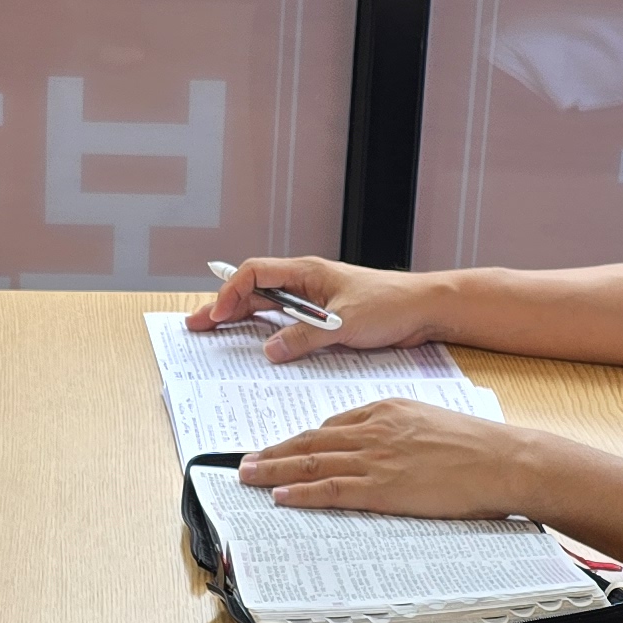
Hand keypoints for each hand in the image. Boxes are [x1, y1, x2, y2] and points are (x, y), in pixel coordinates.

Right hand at [190, 254, 444, 363]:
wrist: (425, 308)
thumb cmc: (392, 304)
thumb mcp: (345, 324)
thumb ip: (305, 337)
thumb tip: (269, 350)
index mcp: (307, 272)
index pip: (255, 274)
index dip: (230, 293)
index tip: (216, 315)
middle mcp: (307, 283)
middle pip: (254, 290)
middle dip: (224, 306)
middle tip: (197, 325)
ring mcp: (315, 299)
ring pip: (269, 306)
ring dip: (243, 318)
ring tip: (216, 333)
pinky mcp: (326, 317)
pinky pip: (289, 322)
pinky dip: (269, 331)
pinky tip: (259, 345)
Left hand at [237, 400, 539, 517]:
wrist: (503, 459)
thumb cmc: (476, 446)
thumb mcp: (429, 423)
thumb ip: (398, 431)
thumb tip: (380, 448)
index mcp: (386, 410)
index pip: (331, 426)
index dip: (300, 440)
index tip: (281, 448)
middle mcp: (374, 430)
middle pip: (311, 441)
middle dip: (274, 452)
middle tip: (245, 461)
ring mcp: (377, 458)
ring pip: (313, 464)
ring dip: (275, 470)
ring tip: (249, 477)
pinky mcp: (384, 487)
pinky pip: (333, 490)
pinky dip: (303, 493)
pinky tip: (282, 496)